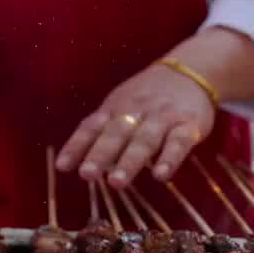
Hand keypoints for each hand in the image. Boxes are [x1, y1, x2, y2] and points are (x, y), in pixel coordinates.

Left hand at [56, 62, 214, 186]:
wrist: (191, 70)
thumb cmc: (147, 97)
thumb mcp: (120, 107)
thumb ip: (100, 132)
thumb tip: (72, 163)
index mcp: (115, 108)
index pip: (92, 127)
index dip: (76, 146)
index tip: (62, 167)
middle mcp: (136, 111)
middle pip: (115, 134)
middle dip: (100, 155)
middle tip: (86, 175)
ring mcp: (163, 117)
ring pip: (144, 140)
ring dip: (129, 161)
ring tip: (116, 182)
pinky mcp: (189, 124)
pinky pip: (178, 142)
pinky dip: (169, 159)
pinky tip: (160, 175)